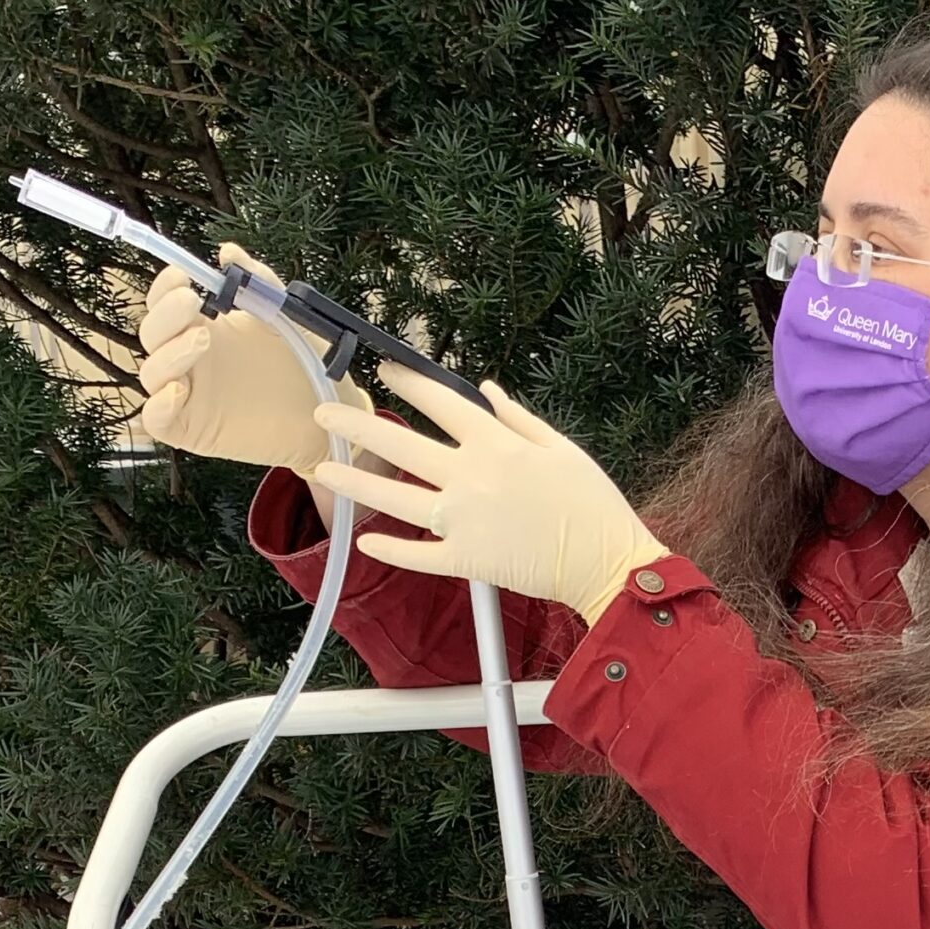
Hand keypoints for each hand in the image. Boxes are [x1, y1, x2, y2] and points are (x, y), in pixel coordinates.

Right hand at [136, 244, 371, 481]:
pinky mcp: (193, 430)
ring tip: (204, 338)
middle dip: (166, 314)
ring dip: (169, 352)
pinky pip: (158, 419)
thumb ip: (260, 282)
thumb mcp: (288, 316)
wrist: (330, 416)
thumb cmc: (308, 366)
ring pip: (152, 372)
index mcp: (206, 328)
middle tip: (192, 302)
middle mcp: (192, 360)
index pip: (165, 305)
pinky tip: (179, 390)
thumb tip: (229, 251)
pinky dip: (159, 405)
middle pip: (153, 334)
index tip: (182, 276)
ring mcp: (190, 396)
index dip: (165, 288)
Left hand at [305, 365, 670, 623]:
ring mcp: (464, 520)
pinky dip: (390, 547)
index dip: (408, 382)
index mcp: (497, 443)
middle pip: (402, 445)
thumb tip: (486, 389)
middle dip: (357, 426)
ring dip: (355, 483)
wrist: (606, 560)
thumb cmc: (591, 503)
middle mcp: (472, 476)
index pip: (441, 403)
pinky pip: (418, 554)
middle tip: (323, 414)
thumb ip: (518, 417)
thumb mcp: (562, 447)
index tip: (384, 369)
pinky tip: (363, 539)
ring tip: (323, 471)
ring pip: (395, 498)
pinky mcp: (466, 559)